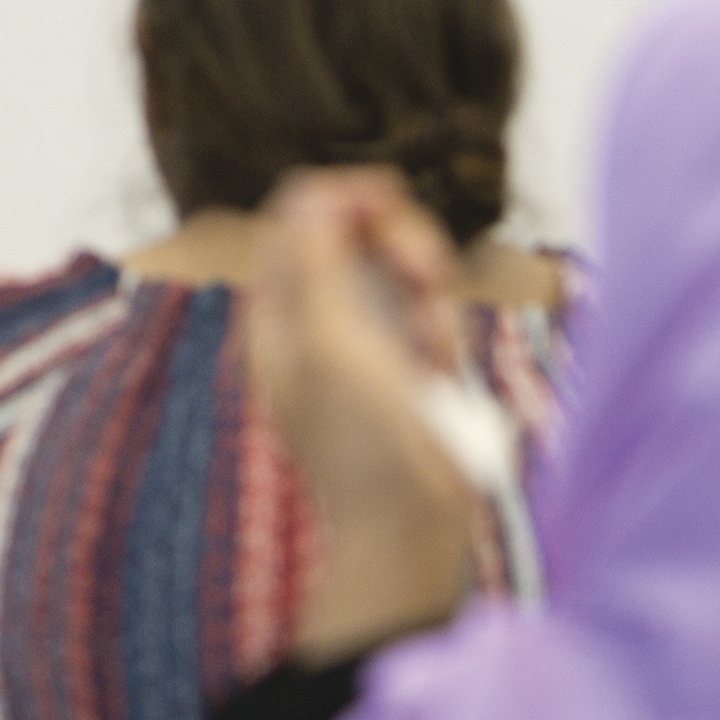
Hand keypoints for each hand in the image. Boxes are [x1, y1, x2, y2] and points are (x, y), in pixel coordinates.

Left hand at [244, 170, 483, 656]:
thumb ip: (318, 261)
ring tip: (431, 335)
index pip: (296, 221)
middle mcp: (318, 321)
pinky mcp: (413, 366)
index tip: (384, 194)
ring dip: (426, 291)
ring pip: (401, 271)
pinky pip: (432, 319)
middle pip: (355, 234)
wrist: (411, 526)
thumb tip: (313, 192)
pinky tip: (440, 368)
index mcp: (278, 313)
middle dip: (396, 241)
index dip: (339, 197)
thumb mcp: (329, 340)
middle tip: (423, 269)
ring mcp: (368, 343)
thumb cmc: (361, 437)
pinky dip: (440, 334)